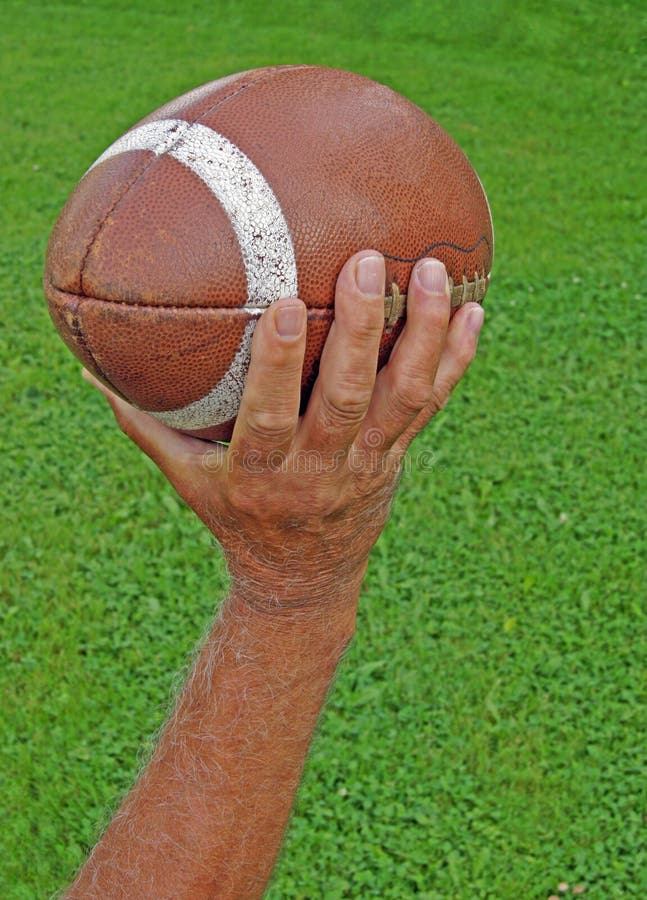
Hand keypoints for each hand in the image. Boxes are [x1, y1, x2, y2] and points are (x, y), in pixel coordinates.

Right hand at [84, 250, 483, 609]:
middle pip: (347, 399)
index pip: (271, 418)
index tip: (280, 304)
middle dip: (361, 332)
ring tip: (435, 273)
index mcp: (262, 474)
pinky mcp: (399, 456)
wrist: (303, 579)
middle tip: (368, 261)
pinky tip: (477, 314)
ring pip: (404, 400)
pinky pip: (434, 408)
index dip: (276, 366)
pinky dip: (458, 362)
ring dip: (425, 337)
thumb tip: (94, 369)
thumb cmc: (237, 517)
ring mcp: (368, 464)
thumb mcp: (186, 480)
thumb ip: (147, 425)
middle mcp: (321, 469)